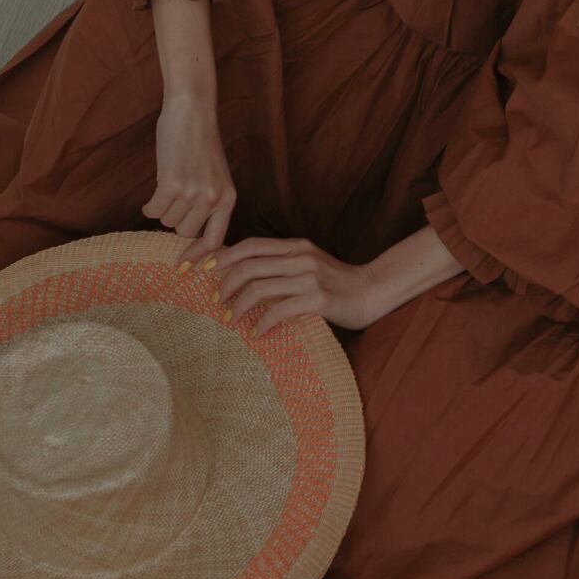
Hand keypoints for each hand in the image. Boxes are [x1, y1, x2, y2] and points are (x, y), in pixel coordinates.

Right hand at [144, 96, 235, 257]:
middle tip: (175, 200)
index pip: (215, 242)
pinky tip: (156, 189)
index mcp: (228, 200)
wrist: (192, 114)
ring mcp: (192, 193)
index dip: (198, 256)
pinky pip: (153, 210)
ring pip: (167, 221)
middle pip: (184, 233)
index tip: (183, 265)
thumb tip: (190, 236)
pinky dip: (149, 204)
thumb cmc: (201, 145)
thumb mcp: (217, 177)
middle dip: (175, 220)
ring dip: (163, 208)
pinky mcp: (171, 185)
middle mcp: (213, 200)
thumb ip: (210, 203)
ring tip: (170, 185)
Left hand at [201, 237, 384, 336]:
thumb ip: (282, 264)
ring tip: (231, 319)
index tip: (206, 270)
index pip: (251, 245)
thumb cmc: (336, 283)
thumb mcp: (308, 264)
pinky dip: (263, 322)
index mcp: (295, 246)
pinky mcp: (319, 299)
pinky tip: (257, 332)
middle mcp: (300, 257)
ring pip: (260, 287)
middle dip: (226, 285)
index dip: (224, 256)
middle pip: (250, 265)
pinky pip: (280, 310)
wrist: (372, 292)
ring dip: (239, 305)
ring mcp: (310, 277)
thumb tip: (244, 273)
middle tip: (217, 302)